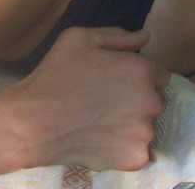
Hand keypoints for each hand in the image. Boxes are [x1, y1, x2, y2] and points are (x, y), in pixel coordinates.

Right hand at [8, 27, 168, 171]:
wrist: (35, 121)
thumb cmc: (55, 75)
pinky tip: (99, 137)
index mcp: (140, 70)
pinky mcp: (136, 157)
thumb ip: (116, 36)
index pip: (158, 74)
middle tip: (102, 99)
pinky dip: (122, 145)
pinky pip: (137, 149)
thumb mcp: (78, 39)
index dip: (136, 76)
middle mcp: (150, 101)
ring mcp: (144, 132)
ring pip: (144, 125)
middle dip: (134, 98)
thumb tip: (145, 36)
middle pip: (153, 99)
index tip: (114, 81)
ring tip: (97, 120)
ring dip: (129, 122)